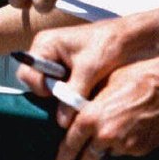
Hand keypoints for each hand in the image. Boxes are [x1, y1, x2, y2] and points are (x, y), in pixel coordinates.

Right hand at [16, 18, 137, 127]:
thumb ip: (73, 94)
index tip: (59, 94)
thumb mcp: (89, 70)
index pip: (27, 73)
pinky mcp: (66, 67)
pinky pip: (60, 84)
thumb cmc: (108, 44)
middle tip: (71, 94)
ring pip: (48, 85)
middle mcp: (45, 50)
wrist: (131, 37)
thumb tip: (62, 122)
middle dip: (52, 91)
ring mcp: (55, 59)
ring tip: (81, 91)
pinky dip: (70, 91)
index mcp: (45, 44)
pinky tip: (84, 89)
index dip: (41, 87)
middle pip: (35, 80)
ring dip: (63, 92)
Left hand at [52, 50, 158, 159]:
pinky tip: (133, 129)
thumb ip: (86, 105)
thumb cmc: (135, 77)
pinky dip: (126, 145)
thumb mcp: (102, 85)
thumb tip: (73, 114)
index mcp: (90, 118)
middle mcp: (105, 135)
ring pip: (109, 154)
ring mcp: (125, 145)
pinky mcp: (142, 149)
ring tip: (117, 131)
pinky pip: (128, 151)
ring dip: (108, 150)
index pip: (69, 146)